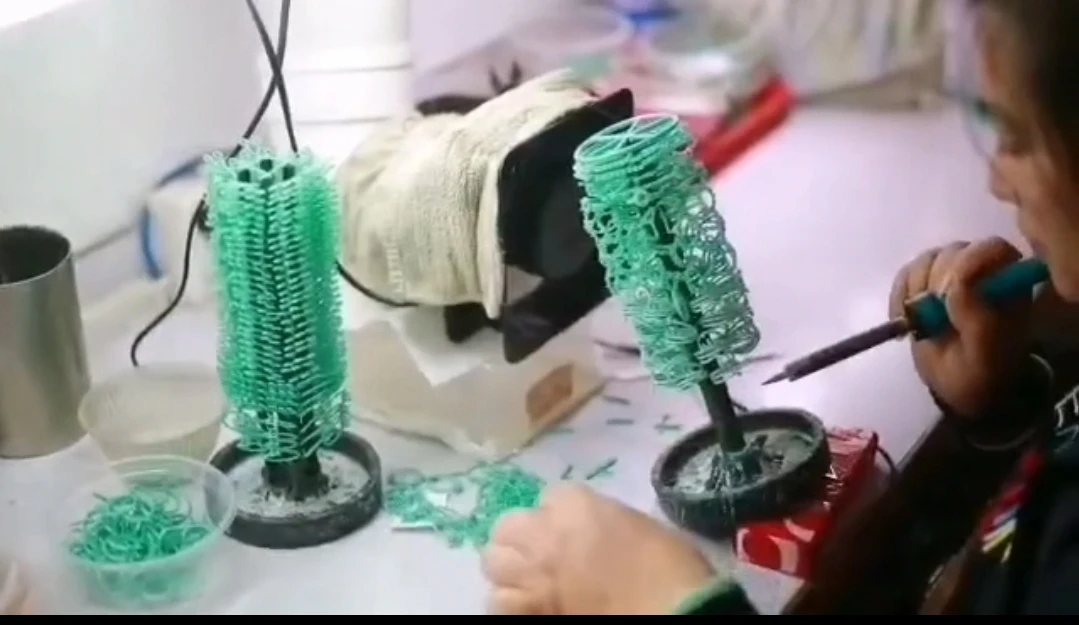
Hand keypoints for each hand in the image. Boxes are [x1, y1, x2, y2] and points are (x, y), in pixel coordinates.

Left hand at [482, 484, 714, 614]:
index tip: (577, 534)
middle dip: (524, 539)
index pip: (551, 498)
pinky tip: (530, 608)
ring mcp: (530, 571)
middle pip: (509, 525)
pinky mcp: (524, 608)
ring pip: (493, 561)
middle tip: (545, 557)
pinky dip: (511, 605)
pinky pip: (497, 601)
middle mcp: (542, 531)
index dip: (562, 518)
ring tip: (531, 584)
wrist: (666, 612)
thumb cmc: (669, 569)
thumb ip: (610, 520)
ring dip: (510, 570)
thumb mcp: (643, 526)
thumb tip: (600, 533)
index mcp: (575, 504)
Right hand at [889, 237, 1030, 417]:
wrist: (961, 387)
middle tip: (933, 318)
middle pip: (953, 253)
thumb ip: (979, 319)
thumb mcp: (986, 355)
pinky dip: (900, 297)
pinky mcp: (924, 282)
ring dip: (916, 293)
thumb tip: (960, 283)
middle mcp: (983, 271)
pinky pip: (905, 274)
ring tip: (920, 323)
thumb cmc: (982, 373)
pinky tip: (905, 318)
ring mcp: (951, 274)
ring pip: (926, 262)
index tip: (947, 293)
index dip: (968, 262)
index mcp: (1009, 283)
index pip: (991, 250)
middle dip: (937, 285)